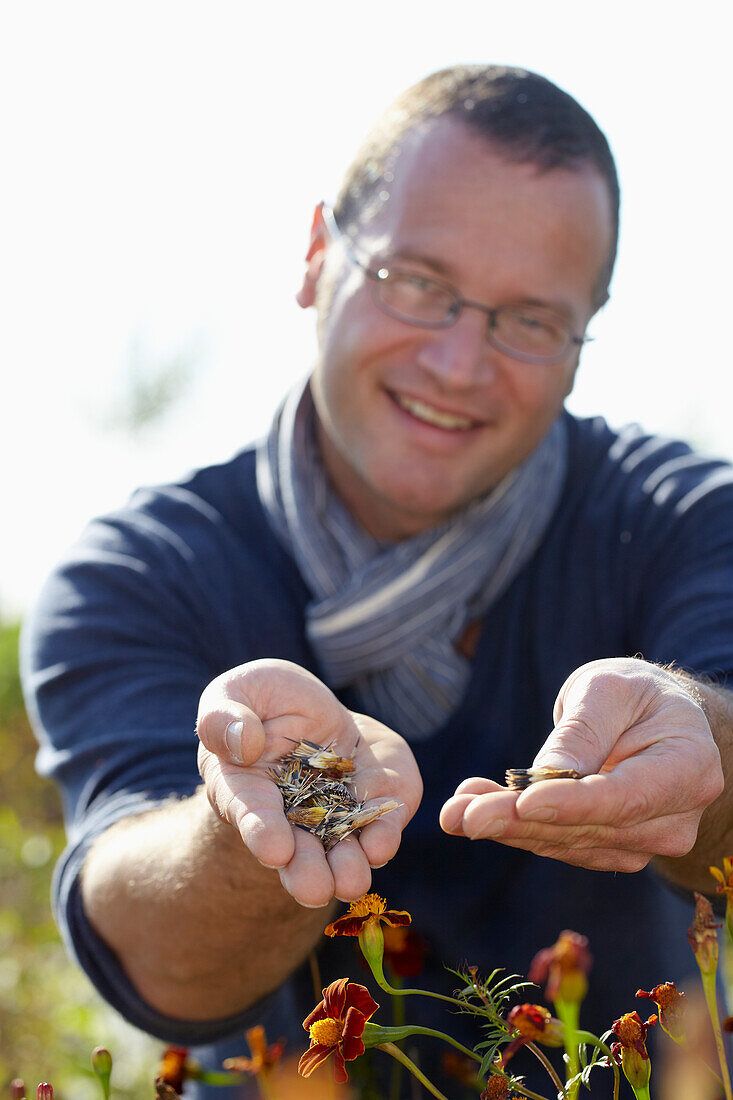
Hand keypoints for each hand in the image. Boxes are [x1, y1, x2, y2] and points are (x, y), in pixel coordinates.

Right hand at [196, 659, 422, 905]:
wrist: (308, 706)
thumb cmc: (260, 700)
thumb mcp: (234, 693)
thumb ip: (223, 717)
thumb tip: (246, 743)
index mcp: (246, 789)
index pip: (252, 815)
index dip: (262, 832)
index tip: (275, 850)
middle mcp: (290, 815)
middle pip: (297, 852)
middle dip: (307, 872)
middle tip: (315, 890)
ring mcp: (334, 812)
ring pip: (341, 848)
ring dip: (348, 867)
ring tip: (352, 881)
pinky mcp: (372, 799)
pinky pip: (381, 820)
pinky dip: (383, 832)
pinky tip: (382, 841)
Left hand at [439, 657, 723, 871]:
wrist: (650, 717)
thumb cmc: (633, 694)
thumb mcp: (608, 690)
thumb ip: (582, 732)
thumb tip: (543, 779)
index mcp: (688, 766)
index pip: (627, 797)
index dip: (573, 804)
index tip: (523, 802)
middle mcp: (674, 817)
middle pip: (590, 827)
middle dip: (519, 821)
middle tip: (461, 814)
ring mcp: (646, 841)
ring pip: (568, 842)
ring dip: (506, 828)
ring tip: (454, 810)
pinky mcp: (612, 849)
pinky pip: (560, 843)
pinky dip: (514, 829)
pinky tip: (472, 811)